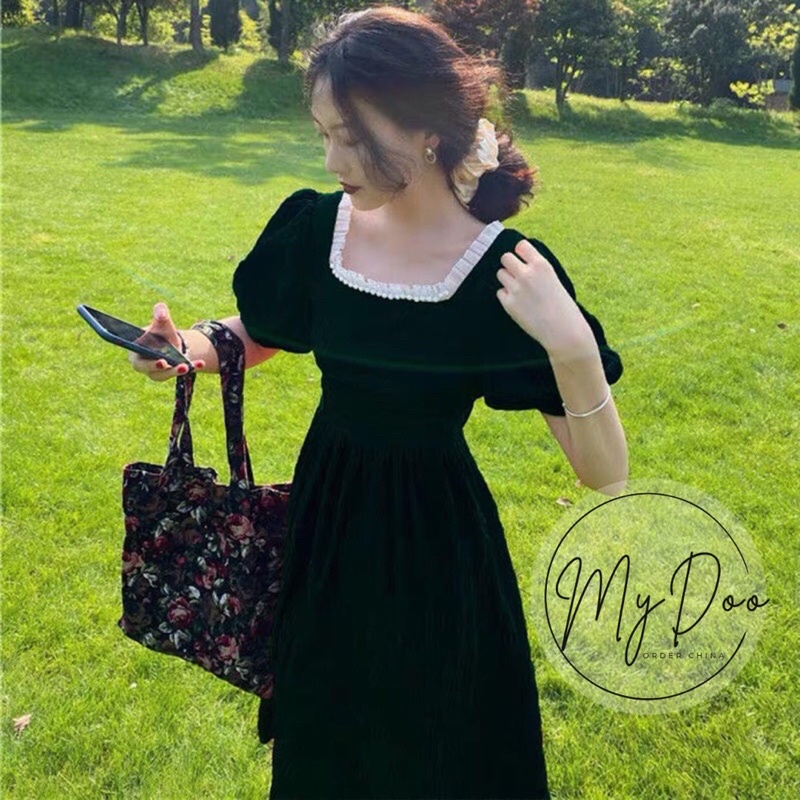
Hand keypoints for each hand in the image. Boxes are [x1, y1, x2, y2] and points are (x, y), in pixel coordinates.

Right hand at [128, 302, 204, 380]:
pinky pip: (179, 372)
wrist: (171, 341)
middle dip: (159, 368)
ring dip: (176, 371)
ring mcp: (156, 372)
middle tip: (166, 364)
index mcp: (135, 352)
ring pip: (165, 374)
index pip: (137, 359)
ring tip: (187, 366)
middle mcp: (143, 365)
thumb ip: (160, 315)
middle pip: (149, 369)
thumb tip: (161, 311)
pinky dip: (191, 367)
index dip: (147, 362)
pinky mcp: (169, 374)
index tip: (160, 361)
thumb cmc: (161, 332)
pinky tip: (201, 363)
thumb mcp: (162, 322)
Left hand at [496, 240, 593, 354]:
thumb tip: (520, 262)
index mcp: (541, 265)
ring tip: (519, 290)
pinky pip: (500, 292)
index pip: (520, 246)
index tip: (523, 260)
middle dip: (510, 265)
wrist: (563, 331)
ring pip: (500, 274)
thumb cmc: (563, 307)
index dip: (520, 253)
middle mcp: (526, 274)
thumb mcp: (554, 279)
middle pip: (506, 257)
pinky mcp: (508, 304)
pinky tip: (518, 303)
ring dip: (507, 280)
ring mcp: (516, 289)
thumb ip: (537, 270)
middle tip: (517, 275)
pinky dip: (506, 296)